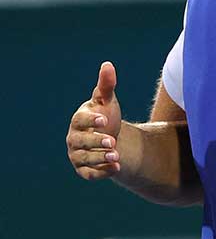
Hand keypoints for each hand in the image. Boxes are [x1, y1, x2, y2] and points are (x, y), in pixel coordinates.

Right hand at [66, 61, 121, 179]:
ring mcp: (78, 155)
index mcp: (79, 120)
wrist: (111, 138)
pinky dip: (102, 172)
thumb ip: (106, 86)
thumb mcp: (107, 101)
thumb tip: (108, 65)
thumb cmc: (106, 116)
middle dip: (95, 142)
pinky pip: (90, 174)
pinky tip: (117, 168)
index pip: (80, 120)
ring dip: (100, 158)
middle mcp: (74, 138)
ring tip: (117, 155)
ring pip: (85, 158)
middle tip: (112, 141)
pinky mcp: (85, 169)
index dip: (90, 120)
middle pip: (81, 141)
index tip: (103, 119)